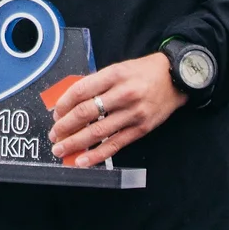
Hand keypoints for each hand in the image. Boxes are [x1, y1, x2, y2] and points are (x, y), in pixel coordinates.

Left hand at [47, 53, 185, 167]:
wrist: (175, 78)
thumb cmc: (143, 72)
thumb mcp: (118, 69)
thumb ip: (96, 83)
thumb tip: (71, 102)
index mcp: (114, 75)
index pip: (81, 90)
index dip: (63, 104)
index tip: (55, 113)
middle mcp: (123, 94)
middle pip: (86, 112)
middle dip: (65, 126)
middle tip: (53, 134)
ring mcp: (133, 113)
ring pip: (97, 131)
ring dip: (75, 142)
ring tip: (60, 149)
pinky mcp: (140, 129)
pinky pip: (115, 145)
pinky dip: (96, 154)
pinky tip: (82, 160)